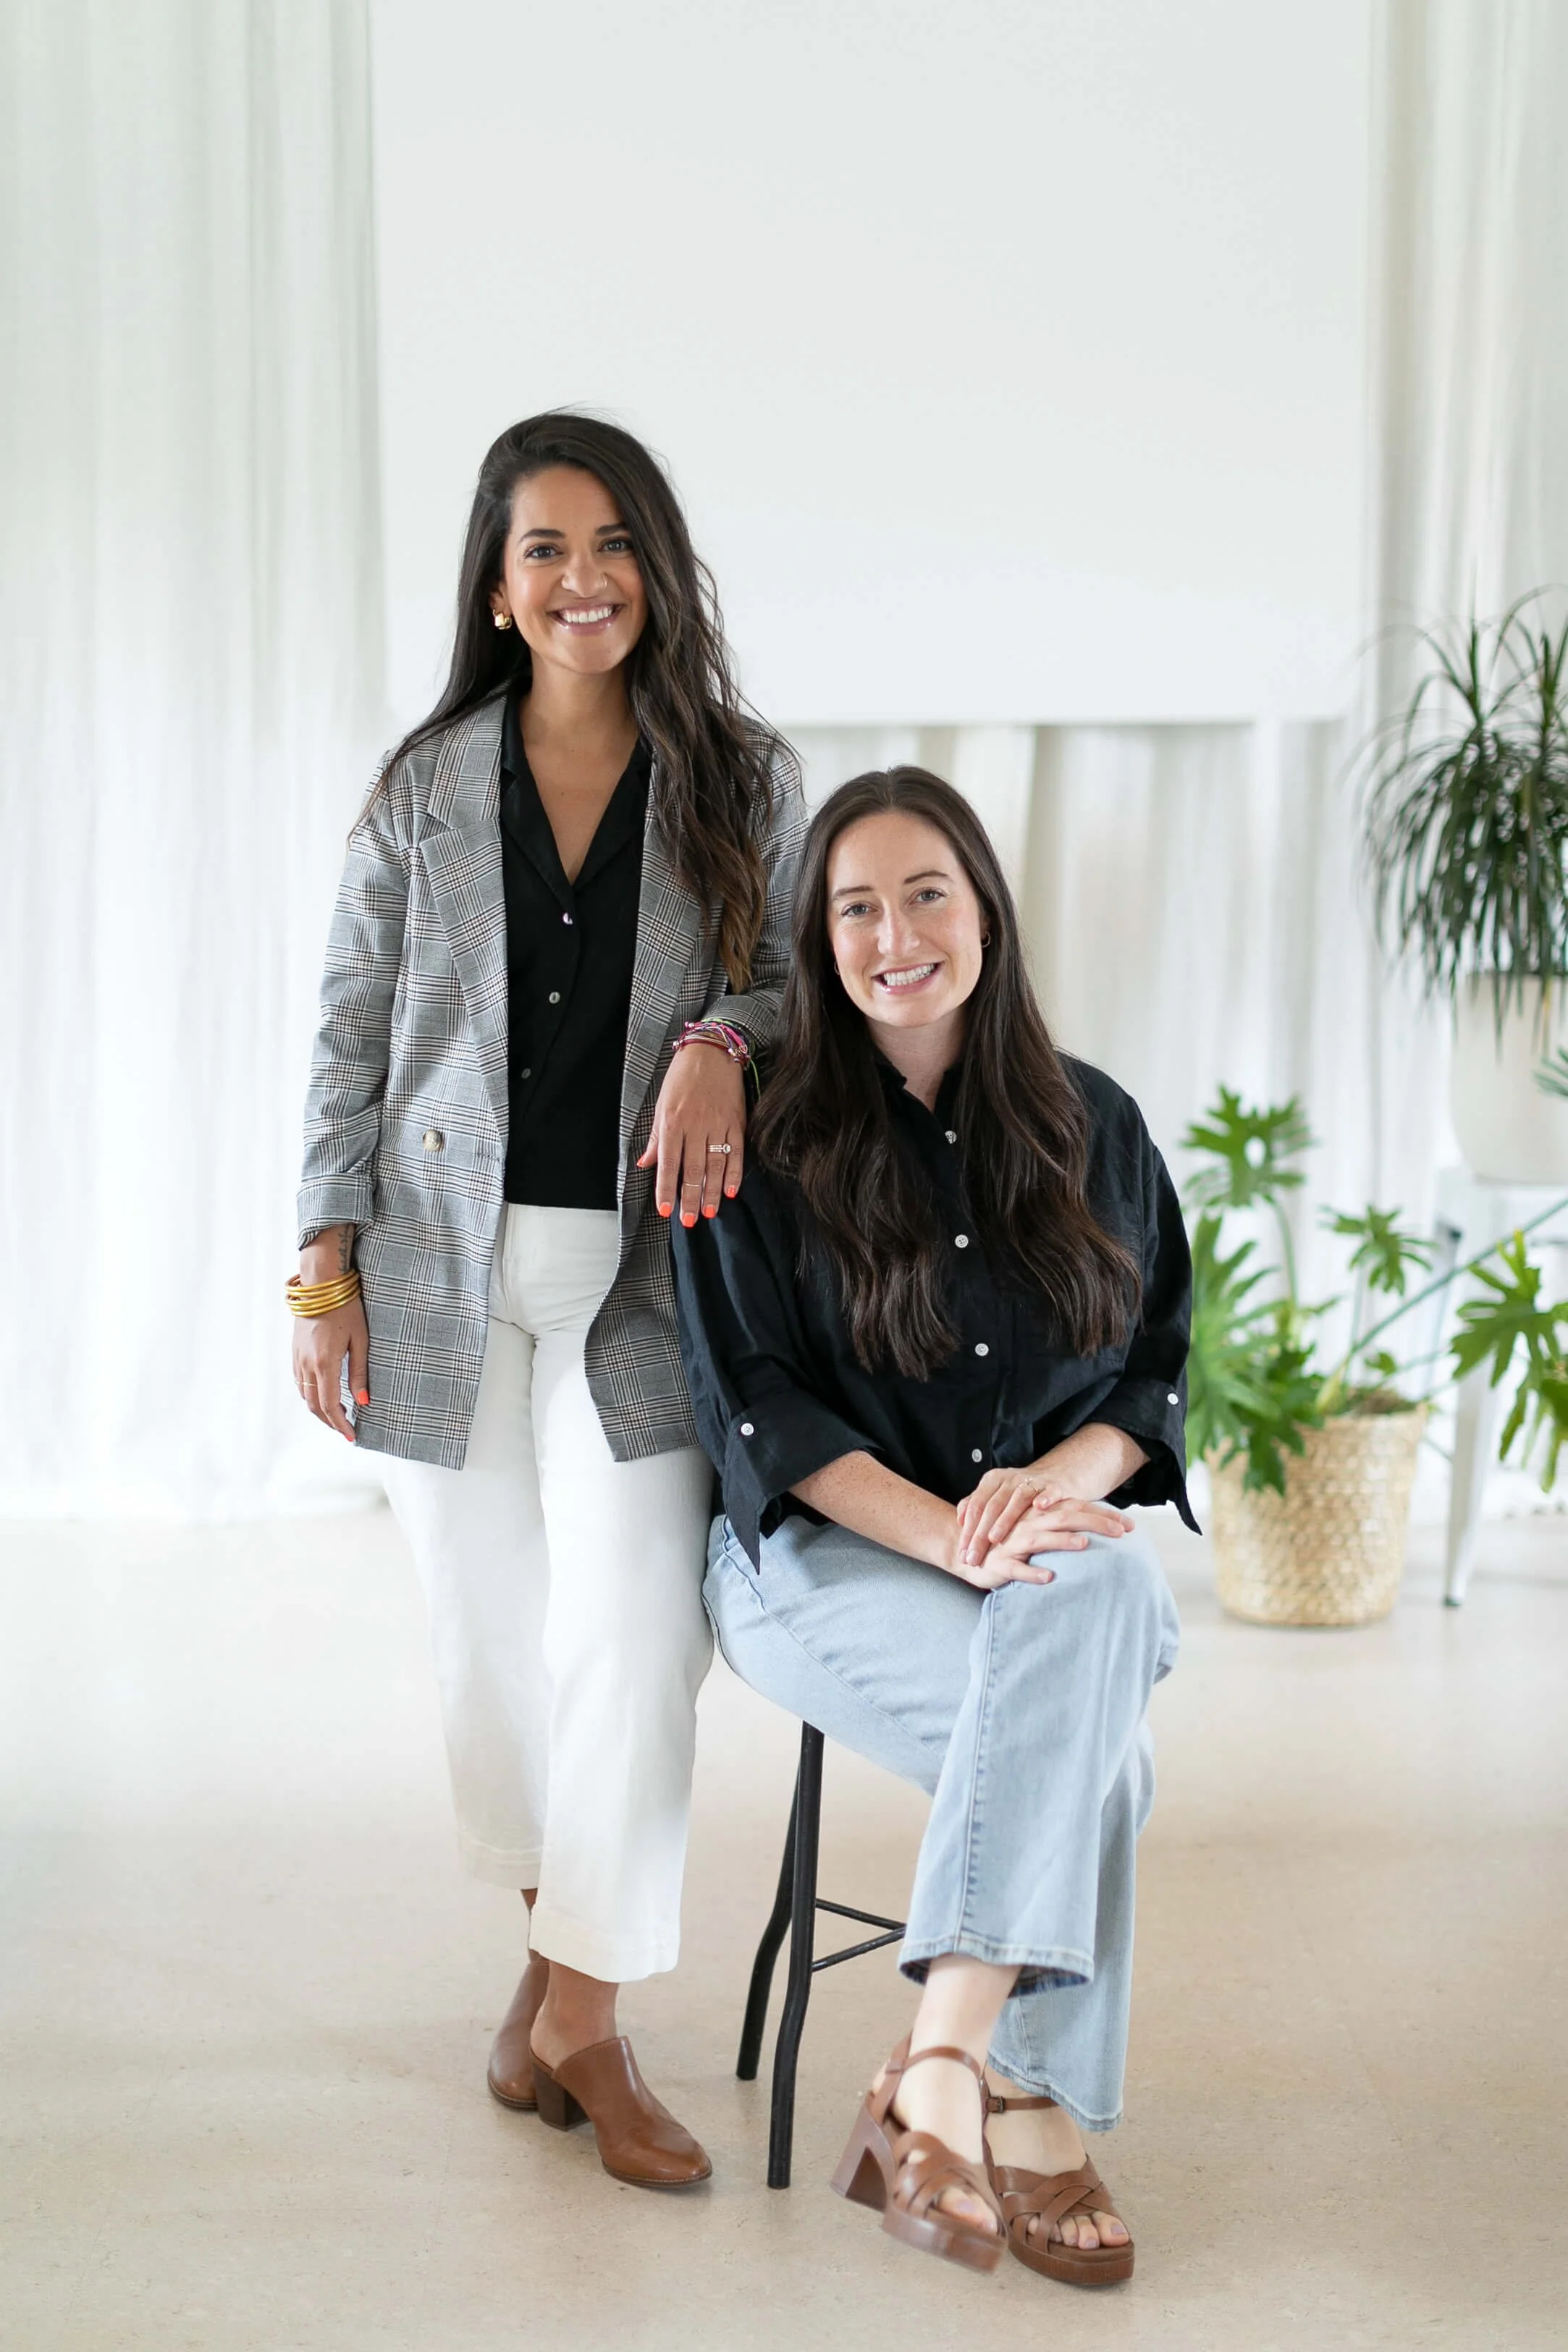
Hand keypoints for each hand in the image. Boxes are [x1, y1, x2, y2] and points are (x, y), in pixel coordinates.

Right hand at [293, 1297, 368, 1442]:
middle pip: (314, 1406)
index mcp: (324, 1363)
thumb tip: (363, 1402)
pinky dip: (310, 1395)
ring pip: (304, 1396)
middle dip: (330, 1422)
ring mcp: (297, 1358)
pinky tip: (323, 1396)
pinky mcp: (295, 1352)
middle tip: (346, 1431)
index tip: (352, 1436)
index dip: (340, 1424)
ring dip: (319, 1411)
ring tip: (337, 1417)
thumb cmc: (347, 1309)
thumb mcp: (361, 1340)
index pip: (330, 1405)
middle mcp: (307, 1364)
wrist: (321, 1285)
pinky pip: (300, 1382)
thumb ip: (360, 1373)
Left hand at [637, 1042, 746, 1225]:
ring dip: (713, 1191)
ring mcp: (718, 1124)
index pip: (668, 1163)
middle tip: (689, 1221)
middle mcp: (695, 1126)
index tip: (665, 1210)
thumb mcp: (661, 1104)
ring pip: (716, 1164)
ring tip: (710, 1213)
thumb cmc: (681, 1077)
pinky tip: (732, 1191)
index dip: (666, 1189)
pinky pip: (737, 1151)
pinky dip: (735, 1172)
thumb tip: (645, 1164)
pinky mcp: (737, 1121)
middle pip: (693, 1169)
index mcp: (672, 1122)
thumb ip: (655, 1137)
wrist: (712, 1050)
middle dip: (691, 1198)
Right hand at [943, 1489, 1134, 1588]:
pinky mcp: (1000, 1564)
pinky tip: (1049, 1578)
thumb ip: (1059, 1528)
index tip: (1131, 1526)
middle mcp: (1029, 1525)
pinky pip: (1017, 1569)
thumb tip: (1094, 1531)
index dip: (1103, 1516)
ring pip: (1041, 1539)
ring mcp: (1013, 1544)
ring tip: (1085, 1544)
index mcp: (1039, 1517)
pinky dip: (1032, 1573)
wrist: (961, 1546)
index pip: (1076, 1510)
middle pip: (1065, 1518)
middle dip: (1095, 1523)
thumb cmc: (1005, 1541)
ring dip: (1062, 1541)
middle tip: (1123, 1532)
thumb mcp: (1034, 1531)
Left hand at [957, 1466, 1068, 1564]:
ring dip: (1005, 1519)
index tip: (962, 1554)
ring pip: (1017, 1499)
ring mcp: (1032, 1481)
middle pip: (992, 1507)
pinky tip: (1039, 1507)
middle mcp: (1010, 1479)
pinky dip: (1045, 1498)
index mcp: (993, 1480)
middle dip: (981, 1535)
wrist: (1052, 1476)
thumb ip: (975, 1505)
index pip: (975, 1506)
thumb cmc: (1018, 1492)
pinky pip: (1049, 1492)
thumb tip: (960, 1521)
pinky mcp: (1053, 1486)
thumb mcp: (994, 1494)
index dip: (967, 1531)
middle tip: (973, 1557)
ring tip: (995, 1539)